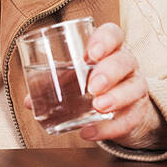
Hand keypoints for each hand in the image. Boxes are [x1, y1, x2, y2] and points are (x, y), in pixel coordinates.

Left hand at [22, 22, 166, 149]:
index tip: (90, 53)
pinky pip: (130, 119)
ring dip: (117, 97)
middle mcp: (126, 64)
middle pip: (125, 59)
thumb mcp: (74, 78)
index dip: (105, 40)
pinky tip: (90, 132)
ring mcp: (135, 87)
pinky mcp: (137, 112)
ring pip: (135, 87)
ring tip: (97, 106)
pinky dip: (110, 128)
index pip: (113, 34)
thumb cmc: (91, 83)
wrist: (120, 108)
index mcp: (109, 49)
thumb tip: (28, 100)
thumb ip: (53, 83)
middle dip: (110, 71)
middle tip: (92, 86)